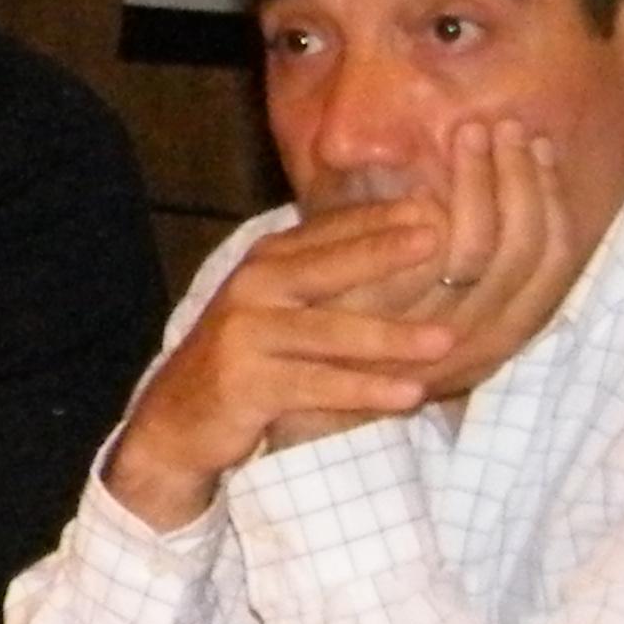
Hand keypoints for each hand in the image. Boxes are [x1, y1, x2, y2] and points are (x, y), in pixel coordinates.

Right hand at [103, 200, 456, 530]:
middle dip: (386, 253)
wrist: (178, 417)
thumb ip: (326, 271)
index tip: (438, 206)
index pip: (329, 228)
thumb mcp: (279, 302)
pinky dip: (365, 392)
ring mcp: (246, 335)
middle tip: (442, 241)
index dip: (382, 217)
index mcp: (266, 260)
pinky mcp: (246, 383)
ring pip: (329, 333)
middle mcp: (252, 288)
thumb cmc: (248, 355)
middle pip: (328, 267)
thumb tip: (407, 236)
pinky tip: (408, 395)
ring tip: (446, 341)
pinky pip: (317, 386)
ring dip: (391, 338)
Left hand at [358, 120, 576, 405]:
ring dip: (482, 185)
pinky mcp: (395, 336)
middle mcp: (489, 338)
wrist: (300, 398)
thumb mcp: (425, 286)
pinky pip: (429, 272)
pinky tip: (425, 182)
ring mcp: (445, 341)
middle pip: (531, 249)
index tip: (538, 144)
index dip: (553, 197)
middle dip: (522, 180)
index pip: (556, 256)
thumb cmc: (362, 331)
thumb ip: (459, 241)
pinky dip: (434, 219)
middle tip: (505, 125)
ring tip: (470, 131)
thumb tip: (490, 166)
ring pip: (485, 252)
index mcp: (506, 326)